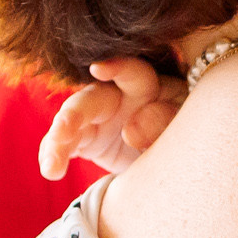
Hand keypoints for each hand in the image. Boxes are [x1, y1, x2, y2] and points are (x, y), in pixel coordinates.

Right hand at [38, 59, 183, 178]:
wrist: (176, 157)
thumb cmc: (187, 131)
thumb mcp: (183, 125)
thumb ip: (162, 123)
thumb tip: (129, 132)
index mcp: (147, 86)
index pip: (132, 72)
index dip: (117, 67)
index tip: (98, 68)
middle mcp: (115, 97)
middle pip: (89, 99)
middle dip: (73, 114)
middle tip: (63, 130)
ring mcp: (96, 118)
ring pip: (70, 123)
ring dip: (58, 142)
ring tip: (51, 165)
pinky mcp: (84, 139)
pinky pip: (64, 145)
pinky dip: (54, 156)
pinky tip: (51, 170)